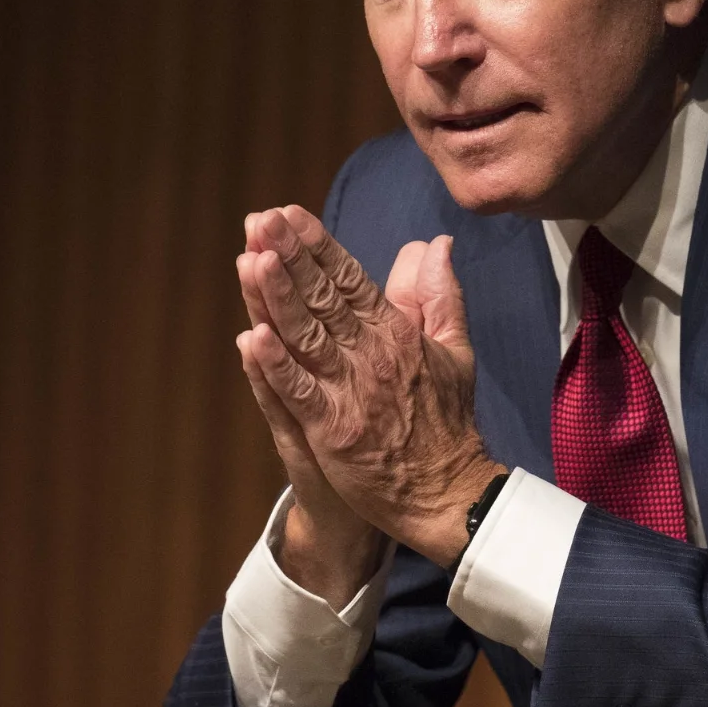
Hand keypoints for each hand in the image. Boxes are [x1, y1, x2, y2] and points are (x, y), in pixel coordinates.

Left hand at [237, 205, 501, 566]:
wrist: (448, 492)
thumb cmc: (448, 422)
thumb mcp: (455, 350)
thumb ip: (439, 296)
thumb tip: (435, 243)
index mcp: (397, 334)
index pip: (350, 279)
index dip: (318, 245)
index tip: (289, 214)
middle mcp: (372, 356)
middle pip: (323, 298)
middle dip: (290, 256)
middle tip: (261, 220)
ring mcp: (351, 393)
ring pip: (307, 337)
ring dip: (278, 298)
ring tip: (252, 259)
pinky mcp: (333, 432)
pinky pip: (300, 393)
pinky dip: (277, 367)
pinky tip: (252, 338)